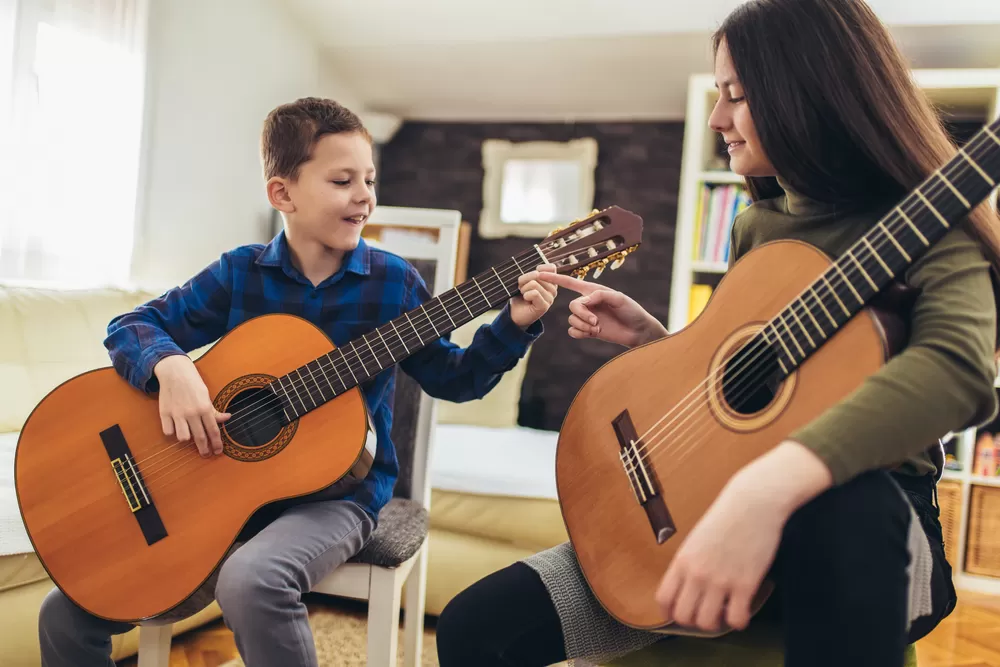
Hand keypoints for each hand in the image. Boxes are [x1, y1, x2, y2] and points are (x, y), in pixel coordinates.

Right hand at [153, 355, 230, 456]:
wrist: (174, 372)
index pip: (213, 430)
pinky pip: (168, 432)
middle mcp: (191, 413)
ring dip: (187, 439)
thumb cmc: (193, 383)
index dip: (217, 443)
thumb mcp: (206, 395)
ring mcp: (177, 414)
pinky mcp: (164, 413)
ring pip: (183, 438)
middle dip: (204, 449)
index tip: (218, 451)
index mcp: (204, 407)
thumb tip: (227, 418)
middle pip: (200, 438)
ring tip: (189, 436)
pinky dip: (172, 432)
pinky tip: (176, 428)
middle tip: (206, 454)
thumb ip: (214, 410)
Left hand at [510, 264, 557, 328]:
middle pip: (538, 274)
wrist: (514, 313)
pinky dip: (526, 295)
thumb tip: (536, 273)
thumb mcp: (525, 281)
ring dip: (524, 288)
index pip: (551, 268)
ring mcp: (550, 298)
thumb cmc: (520, 295)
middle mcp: (553, 289)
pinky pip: (534, 293)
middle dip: (525, 280)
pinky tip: (526, 299)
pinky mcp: (544, 306)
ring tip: (524, 294)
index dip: (539, 269)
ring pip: (534, 284)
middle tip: (523, 288)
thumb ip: (531, 274)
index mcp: (550, 281)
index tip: (530, 277)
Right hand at [535, 272, 666, 346]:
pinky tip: (592, 333)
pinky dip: (580, 333)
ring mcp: (586, 317)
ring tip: (598, 327)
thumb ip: (600, 295)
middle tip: (595, 321)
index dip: (554, 278)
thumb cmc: (631, 310)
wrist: (637, 330)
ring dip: (584, 325)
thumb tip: (584, 300)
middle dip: (582, 314)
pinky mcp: (587, 330)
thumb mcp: (619, 298)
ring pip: (571, 320)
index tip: (540, 273)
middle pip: (571, 306)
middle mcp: (587, 303)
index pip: (569, 282)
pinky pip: (573, 331)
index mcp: (592, 291)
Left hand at [655, 441, 832, 631]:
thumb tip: (686, 584)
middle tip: (705, 614)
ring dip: (715, 623)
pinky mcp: (745, 584)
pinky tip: (742, 610)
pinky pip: (737, 619)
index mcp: (682, 560)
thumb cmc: (727, 516)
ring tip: (724, 613)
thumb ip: (689, 561)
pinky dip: (739, 621)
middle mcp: (697, 573)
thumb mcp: (697, 538)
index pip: (663, 598)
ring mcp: (720, 580)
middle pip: (683, 616)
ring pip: (707, 623)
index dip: (670, 611)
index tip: (680, 612)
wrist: (753, 502)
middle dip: (693, 621)